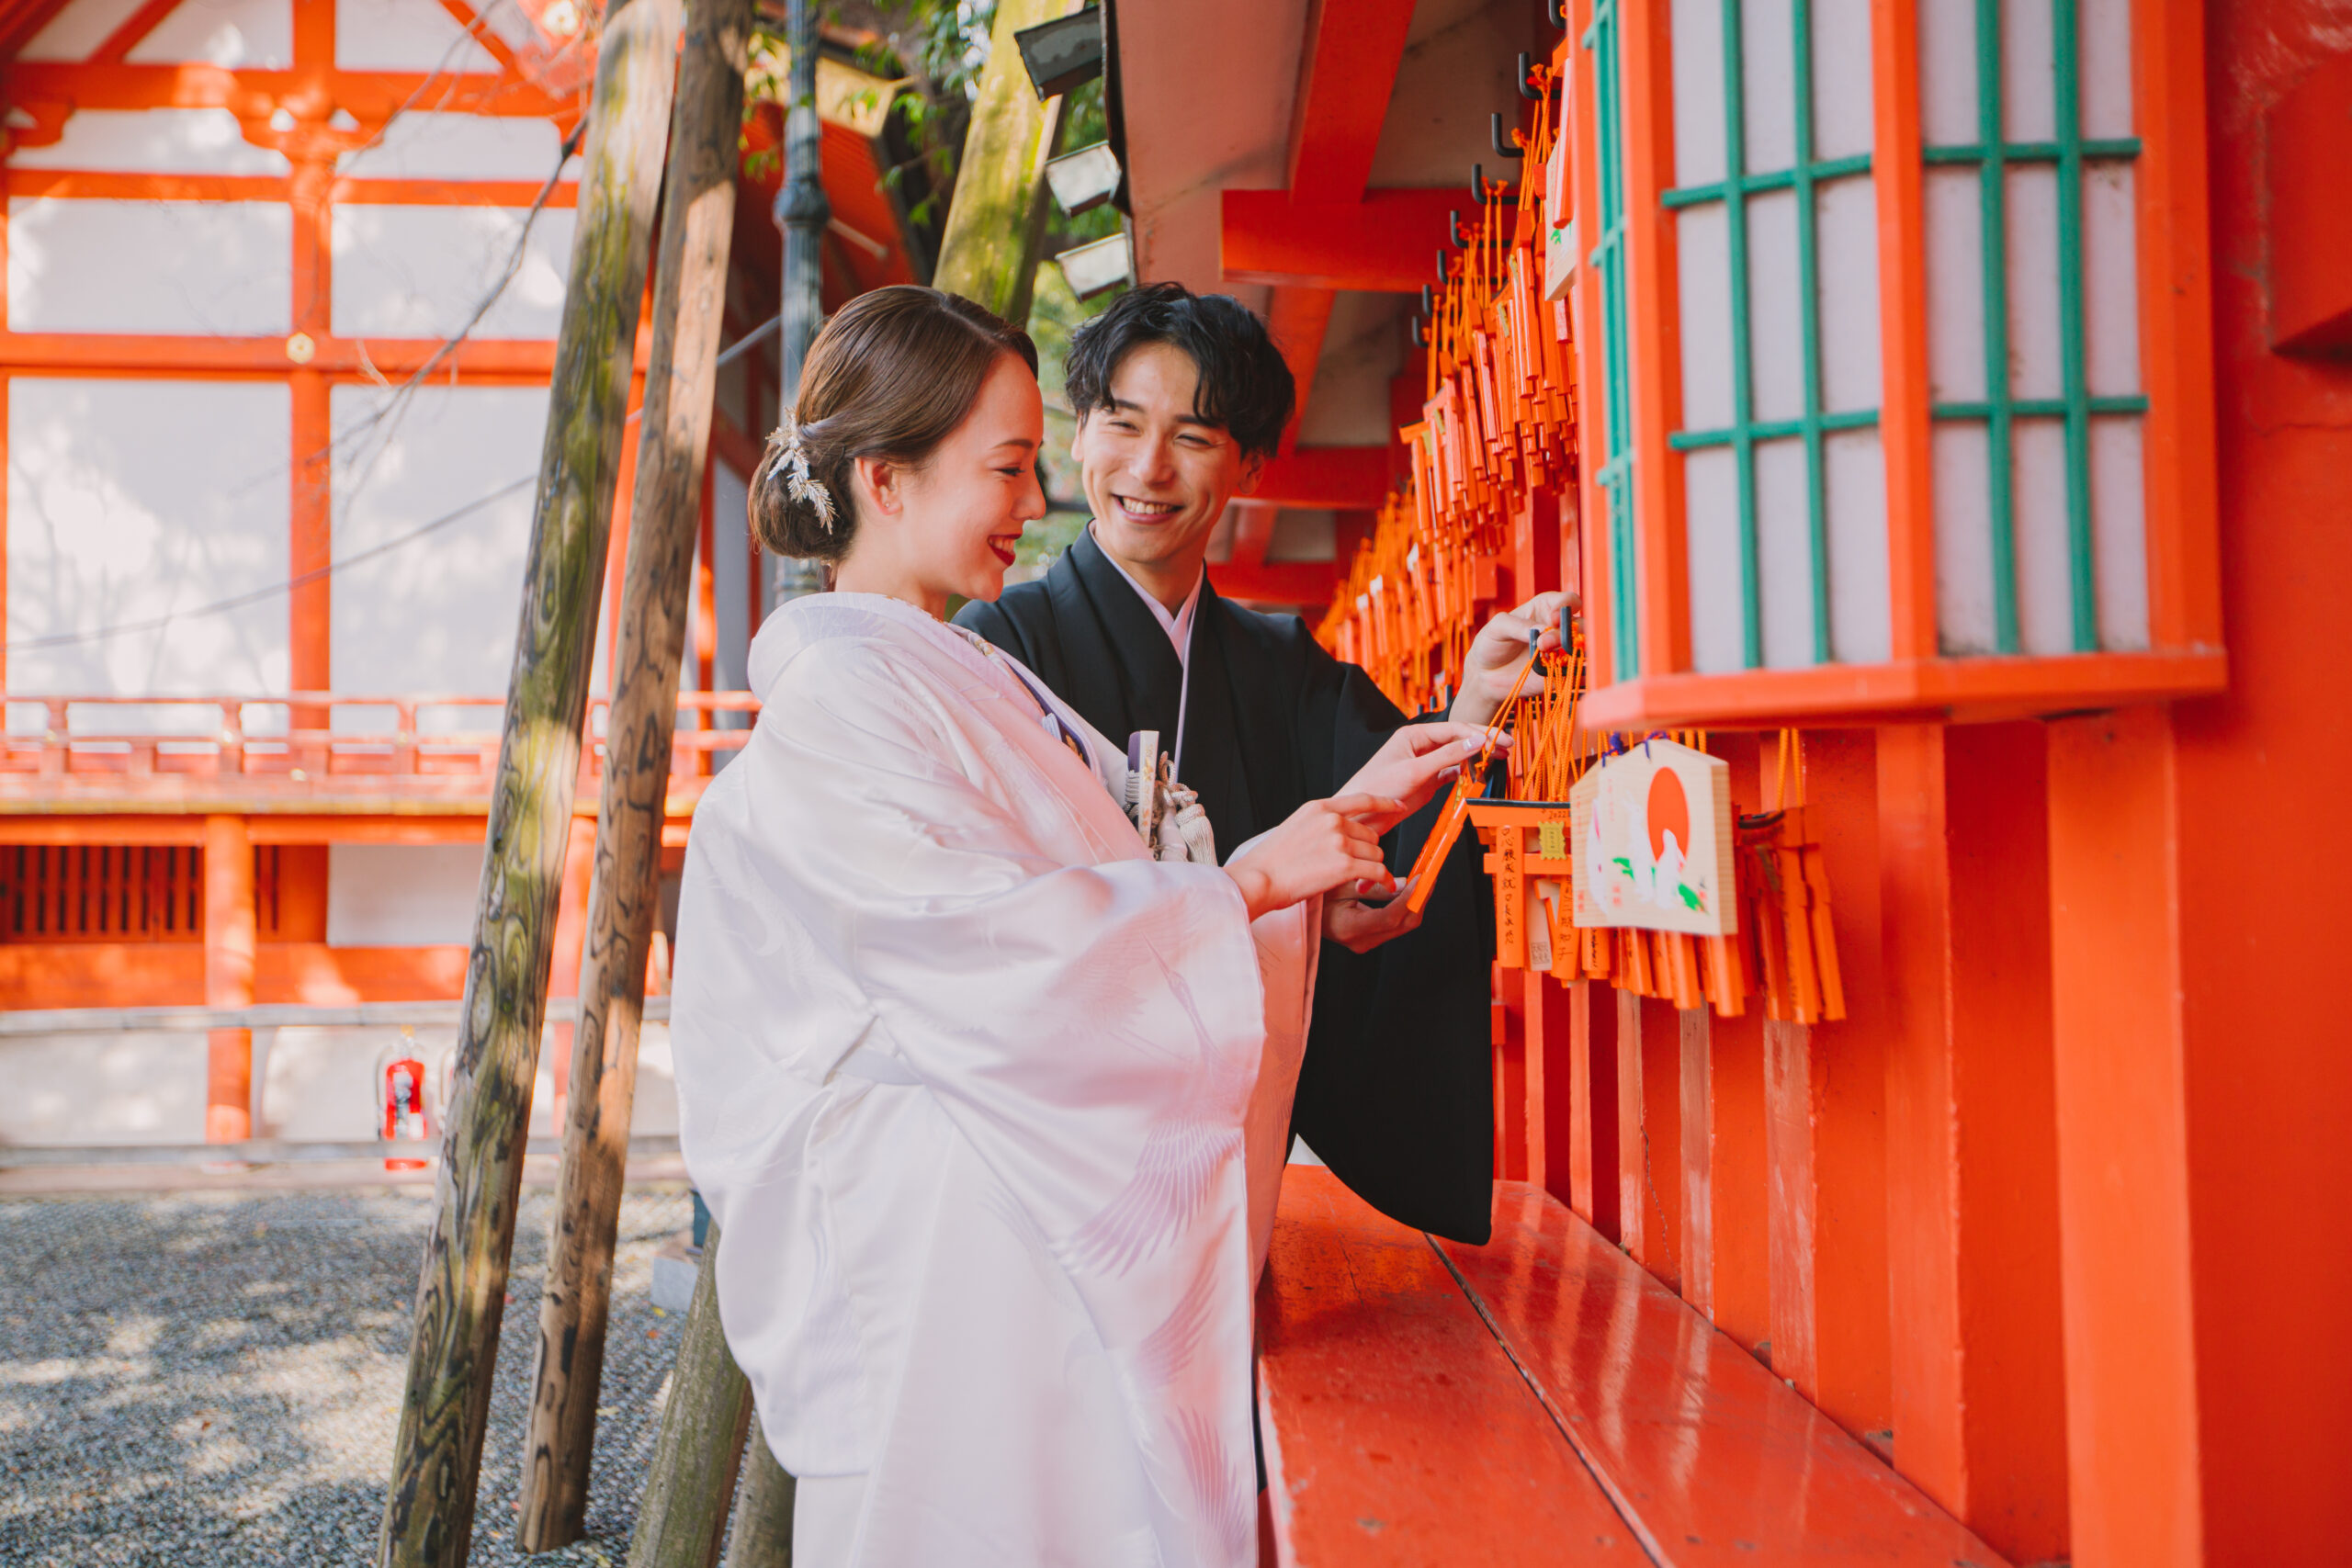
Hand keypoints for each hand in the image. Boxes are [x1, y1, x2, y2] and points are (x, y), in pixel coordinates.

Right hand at [1225, 794, 1401, 921]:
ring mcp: (1339, 841)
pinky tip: (1383, 885)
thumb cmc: (1271, 861)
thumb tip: (1343, 830)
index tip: (1399, 806)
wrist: (1258, 879)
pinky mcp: (1345, 864)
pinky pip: (1377, 871)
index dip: (1386, 803)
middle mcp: (1332, 820)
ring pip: (1376, 853)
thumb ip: (1320, 823)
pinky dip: (1383, 880)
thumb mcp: (1295, 827)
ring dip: (1371, 867)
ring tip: (1356, 877)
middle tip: (1355, 866)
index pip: (1363, 799)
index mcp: (1319, 808)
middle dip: (1368, 851)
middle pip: (1372, 833)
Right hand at [1323, 881, 1424, 952]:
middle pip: (1403, 924)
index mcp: (1348, 928)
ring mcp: (1366, 943)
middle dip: (1420, 899)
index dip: (1408, 898)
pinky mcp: (1371, 938)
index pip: (1389, 918)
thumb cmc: (1315, 894)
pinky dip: (1407, 906)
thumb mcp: (1341, 884)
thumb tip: (1403, 884)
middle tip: (1429, 876)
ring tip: (1423, 880)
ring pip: (1404, 925)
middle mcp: (1360, 942)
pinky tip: (1411, 889)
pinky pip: (1396, 924)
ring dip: (1416, 902)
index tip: (1420, 879)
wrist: (1304, 910)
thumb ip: (1374, 887)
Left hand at [1337, 723, 1500, 824]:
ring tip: (1499, 758)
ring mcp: (1426, 763)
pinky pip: (1452, 771)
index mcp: (1414, 735)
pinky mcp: (1428, 781)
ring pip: (1458, 755)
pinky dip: (1467, 772)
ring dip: (1477, 756)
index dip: (1479, 733)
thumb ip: (1446, 756)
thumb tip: (1475, 741)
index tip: (1499, 739)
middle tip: (1507, 746)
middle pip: (1459, 739)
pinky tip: (1480, 773)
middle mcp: (1421, 746)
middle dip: (1483, 741)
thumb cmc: (1377, 787)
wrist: (1363, 816)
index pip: (1453, 729)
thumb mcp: (1415, 770)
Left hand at [1449, 590, 1579, 728]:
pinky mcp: (1561, 672)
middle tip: (1544, 643)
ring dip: (1572, 650)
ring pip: (1584, 647)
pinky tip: (1555, 670)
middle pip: (1582, 624)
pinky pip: (1577, 671)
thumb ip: (1517, 625)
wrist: (1485, 675)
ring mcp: (1562, 651)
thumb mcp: (1496, 627)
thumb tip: (1541, 630)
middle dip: (1568, 631)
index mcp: (1545, 609)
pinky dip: (1573, 670)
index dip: (1566, 606)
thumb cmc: (1491, 644)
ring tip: (1546, 655)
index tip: (1552, 618)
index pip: (1568, 601)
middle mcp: (1558, 629)